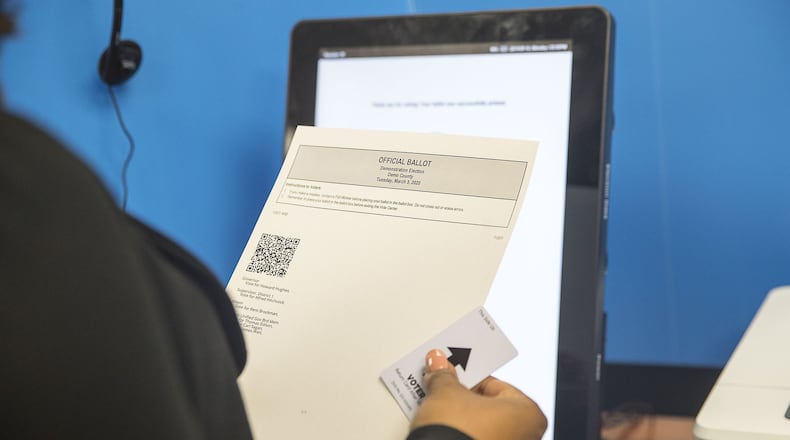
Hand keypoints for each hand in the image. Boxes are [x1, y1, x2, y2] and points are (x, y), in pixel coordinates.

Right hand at [410, 349, 546, 439]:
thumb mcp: (445, 394)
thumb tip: (438, 364)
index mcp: (530, 414)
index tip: (453, 376)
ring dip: (462, 422)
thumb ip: (444, 376)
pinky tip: (441, 434)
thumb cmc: (458, 434)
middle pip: (490, 409)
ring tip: (438, 415)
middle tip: (443, 394)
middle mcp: (528, 437)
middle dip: (465, 402)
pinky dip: (461, 438)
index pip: (496, 384)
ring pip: (483, 429)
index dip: (469, 378)